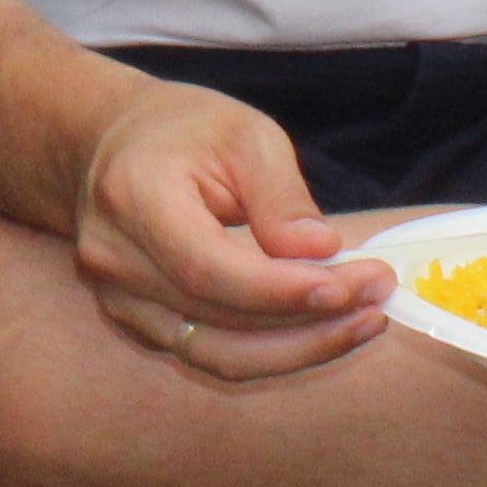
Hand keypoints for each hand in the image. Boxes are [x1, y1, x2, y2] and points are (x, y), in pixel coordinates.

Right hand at [73, 83, 387, 382]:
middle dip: (310, 319)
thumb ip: (281, 196)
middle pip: (218, 318)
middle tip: (378, 297)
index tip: (353, 286)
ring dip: (299, 349)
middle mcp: (114, 260)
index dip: (281, 290)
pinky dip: (272, 352)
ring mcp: (118, 300)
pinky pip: (211, 355)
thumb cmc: (182, 130)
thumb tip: (321, 252)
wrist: (108, 145)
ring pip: (217, 355)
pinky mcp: (137, 324)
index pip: (207, 267)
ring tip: (363, 322)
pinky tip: (319, 328)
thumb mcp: (244, 134)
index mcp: (133, 197)